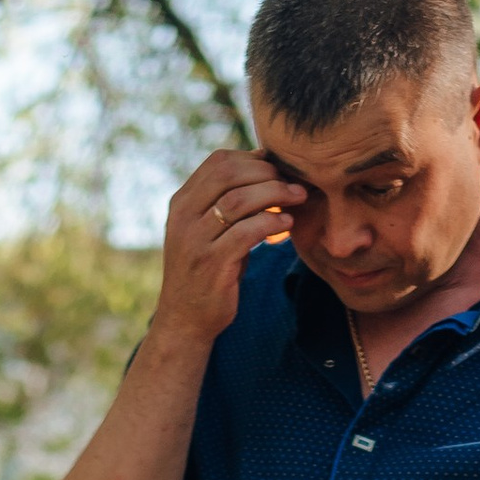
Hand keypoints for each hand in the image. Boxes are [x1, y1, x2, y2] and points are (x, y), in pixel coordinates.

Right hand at [154, 147, 306, 354]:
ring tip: (297, 198)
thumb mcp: (209, 231)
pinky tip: (287, 223)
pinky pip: (246, 232)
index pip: (218, 162)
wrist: (186, 321)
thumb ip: (227, 202)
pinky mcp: (211, 264)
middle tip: (293, 183)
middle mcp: (183, 217)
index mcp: (182, 203)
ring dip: (274, 194)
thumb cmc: (207, 272)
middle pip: (228, 174)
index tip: (278, 169)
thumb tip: (265, 166)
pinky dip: (271, 222)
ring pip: (238, 200)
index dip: (252, 159)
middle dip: (267, 174)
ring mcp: (195, 241)